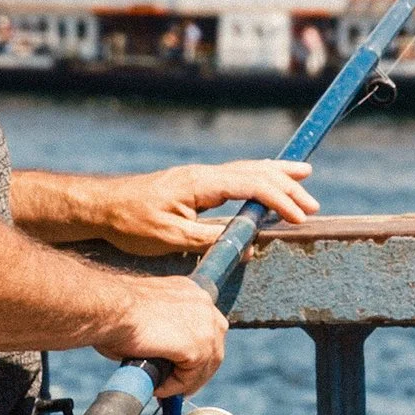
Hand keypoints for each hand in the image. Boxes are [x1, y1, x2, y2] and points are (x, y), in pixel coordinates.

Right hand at [91, 274, 229, 394]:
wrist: (108, 308)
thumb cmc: (113, 310)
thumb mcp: (145, 314)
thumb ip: (161, 329)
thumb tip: (158, 354)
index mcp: (189, 291)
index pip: (205, 326)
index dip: (195, 350)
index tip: (180, 367)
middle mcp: (203, 303)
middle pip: (213, 345)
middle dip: (196, 369)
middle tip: (176, 385)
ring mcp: (204, 324)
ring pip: (206, 364)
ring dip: (185, 381)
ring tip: (162, 389)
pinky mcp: (198, 345)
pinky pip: (191, 376)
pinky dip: (176, 386)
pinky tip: (158, 388)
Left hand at [96, 160, 318, 254]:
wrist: (102, 207)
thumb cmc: (131, 222)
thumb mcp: (171, 237)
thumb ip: (210, 239)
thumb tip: (246, 245)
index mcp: (201, 183)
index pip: (251, 185)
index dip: (279, 200)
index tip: (299, 217)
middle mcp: (204, 174)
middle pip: (256, 173)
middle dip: (287, 187)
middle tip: (312, 206)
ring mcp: (200, 176)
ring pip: (247, 170)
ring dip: (277, 177)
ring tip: (304, 177)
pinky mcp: (195, 183)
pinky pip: (235, 176)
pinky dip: (259, 178)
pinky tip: (268, 181)